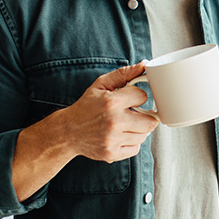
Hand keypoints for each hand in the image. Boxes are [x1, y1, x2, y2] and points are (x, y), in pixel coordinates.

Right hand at [12, 63, 158, 199]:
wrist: (68, 131)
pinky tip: (121, 135)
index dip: (138, 97)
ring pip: (144, 136)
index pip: (143, 96)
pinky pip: (136, 149)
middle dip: (145, 116)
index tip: (131, 99)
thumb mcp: (101, 85)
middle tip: (135, 114)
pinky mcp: (111, 154)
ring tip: (126, 124)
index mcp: (111, 102)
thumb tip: (144, 65)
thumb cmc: (86, 106)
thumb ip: (123, 74)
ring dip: (139, 129)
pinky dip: (132, 142)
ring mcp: (112, 140)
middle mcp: (113, 122)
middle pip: (150, 121)